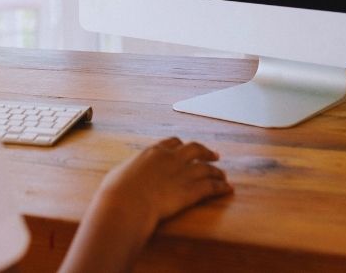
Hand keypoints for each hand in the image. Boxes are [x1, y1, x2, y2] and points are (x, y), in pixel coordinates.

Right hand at [61, 138, 231, 272]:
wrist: (127, 204)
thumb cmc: (117, 192)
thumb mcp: (119, 174)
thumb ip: (129, 171)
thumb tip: (124, 175)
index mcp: (154, 151)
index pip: (173, 142)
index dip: (183, 145)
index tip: (187, 148)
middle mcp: (171, 158)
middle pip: (195, 149)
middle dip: (206, 151)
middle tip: (214, 155)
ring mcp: (183, 173)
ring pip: (207, 168)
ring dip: (217, 171)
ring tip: (223, 175)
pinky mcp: (191, 190)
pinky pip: (212, 186)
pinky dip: (221, 187)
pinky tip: (227, 189)